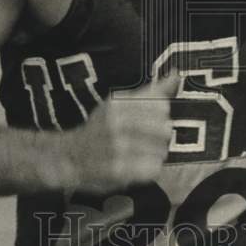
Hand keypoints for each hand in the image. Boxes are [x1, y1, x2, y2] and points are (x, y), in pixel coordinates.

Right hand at [64, 73, 177, 193]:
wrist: (69, 157)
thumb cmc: (100, 128)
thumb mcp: (120, 103)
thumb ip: (151, 92)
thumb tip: (177, 74)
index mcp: (117, 103)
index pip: (161, 105)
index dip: (160, 116)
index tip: (148, 121)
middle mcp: (116, 122)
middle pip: (165, 128)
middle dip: (160, 137)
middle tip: (146, 141)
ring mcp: (116, 147)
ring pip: (161, 150)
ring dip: (154, 155)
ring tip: (139, 155)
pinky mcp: (118, 170)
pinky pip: (153, 169)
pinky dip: (149, 170)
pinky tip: (137, 167)